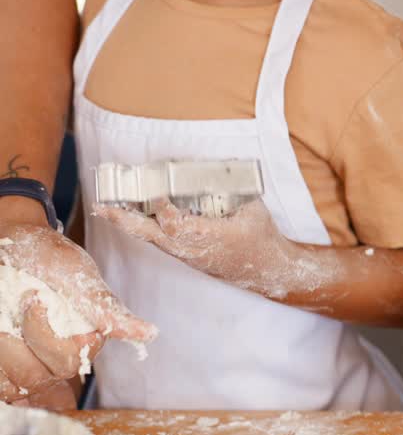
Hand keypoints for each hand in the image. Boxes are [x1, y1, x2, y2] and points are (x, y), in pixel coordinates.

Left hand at [0, 222, 154, 403]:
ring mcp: (24, 363)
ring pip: (9, 383)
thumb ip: (107, 309)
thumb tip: (149, 334)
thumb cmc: (44, 255)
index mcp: (82, 341)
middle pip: (35, 377)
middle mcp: (55, 358)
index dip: (43, 333)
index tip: (33, 296)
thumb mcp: (76, 276)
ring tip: (1, 313)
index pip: (67, 361)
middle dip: (16, 338)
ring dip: (0, 345)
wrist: (6, 244)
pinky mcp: (3, 366)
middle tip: (16, 301)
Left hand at [96, 198, 321, 297]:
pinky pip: (159, 240)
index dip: (163, 207)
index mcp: (210, 237)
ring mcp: (187, 254)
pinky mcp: (186, 255)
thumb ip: (236, 188)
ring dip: (128, 222)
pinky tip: (130, 215)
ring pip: (151, 238)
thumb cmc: (262, 239)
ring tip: (106, 208)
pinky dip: (143, 227)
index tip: (154, 190)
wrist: (268, 270)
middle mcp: (192, 249)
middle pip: (150, 234)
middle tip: (102, 207)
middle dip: (124, 220)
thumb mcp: (255, 209)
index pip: (177, 224)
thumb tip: (222, 165)